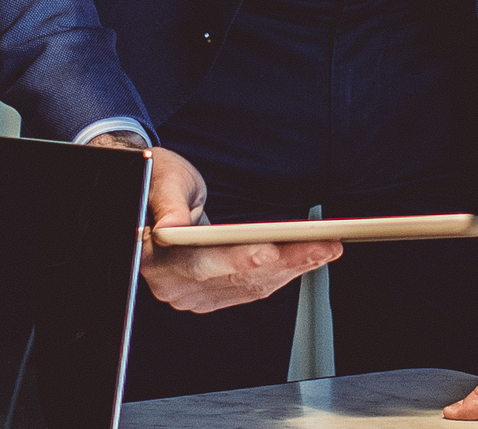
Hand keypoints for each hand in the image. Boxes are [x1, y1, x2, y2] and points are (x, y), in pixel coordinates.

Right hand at [103, 134, 338, 311]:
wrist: (150, 198)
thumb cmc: (157, 181)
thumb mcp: (162, 181)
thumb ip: (167, 205)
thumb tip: (170, 229)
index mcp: (153, 257)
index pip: (200, 263)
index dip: (238, 260)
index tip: (272, 251)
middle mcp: (172, 285)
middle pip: (236, 278)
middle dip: (285, 262)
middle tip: (325, 245)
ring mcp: (191, 295)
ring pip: (250, 286)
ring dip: (293, 269)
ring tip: (327, 249)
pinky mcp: (210, 296)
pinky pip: (252, 288)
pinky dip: (282, 273)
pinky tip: (308, 258)